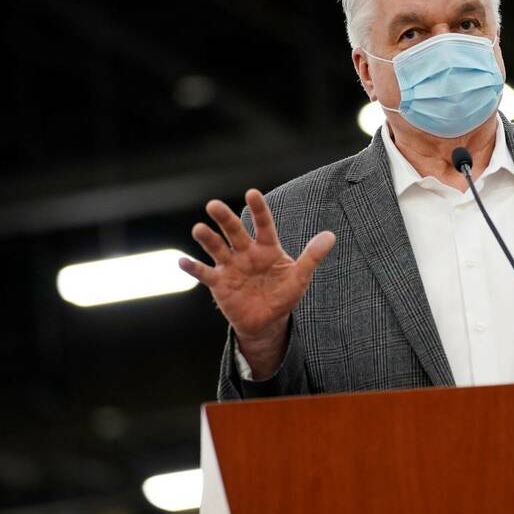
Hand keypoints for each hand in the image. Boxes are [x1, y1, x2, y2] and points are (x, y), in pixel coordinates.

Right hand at [179, 189, 335, 369]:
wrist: (267, 321)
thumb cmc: (283, 294)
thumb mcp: (300, 277)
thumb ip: (312, 256)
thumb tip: (331, 235)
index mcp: (266, 247)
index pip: (263, 224)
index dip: (258, 209)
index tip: (252, 193)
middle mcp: (246, 252)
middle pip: (234, 231)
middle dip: (224, 218)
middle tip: (213, 205)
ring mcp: (230, 266)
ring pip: (217, 248)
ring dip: (207, 239)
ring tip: (198, 229)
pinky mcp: (219, 283)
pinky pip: (204, 274)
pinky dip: (193, 268)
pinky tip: (183, 261)